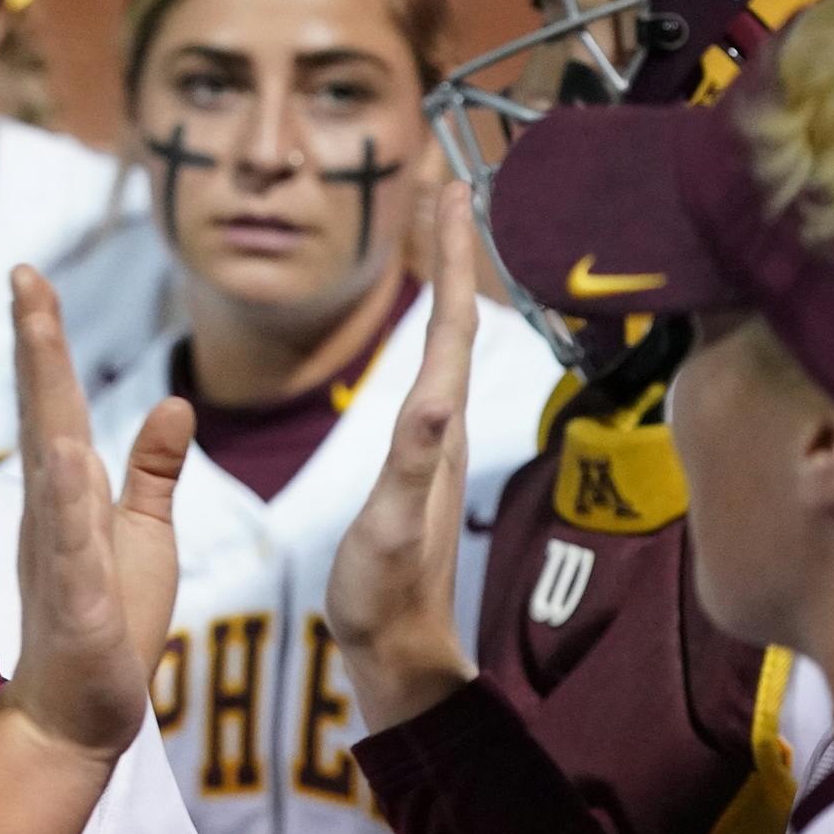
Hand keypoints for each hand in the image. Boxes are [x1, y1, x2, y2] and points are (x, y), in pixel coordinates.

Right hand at [0, 266, 194, 761]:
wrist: (78, 717)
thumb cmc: (111, 624)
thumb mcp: (145, 534)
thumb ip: (153, 470)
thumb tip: (174, 401)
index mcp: (71, 491)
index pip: (59, 400)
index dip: (46, 338)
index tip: (31, 276)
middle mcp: (53, 509)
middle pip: (45, 411)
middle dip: (36, 343)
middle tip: (23, 275)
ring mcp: (59, 551)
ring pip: (50, 461)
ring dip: (44, 398)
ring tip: (38, 334)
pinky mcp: (76, 600)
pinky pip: (72, 542)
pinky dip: (68, 500)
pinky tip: (67, 456)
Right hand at [326, 182, 480, 731]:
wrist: (398, 650)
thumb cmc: (384, 595)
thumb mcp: (391, 528)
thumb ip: (411, 463)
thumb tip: (434, 398)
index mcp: (434, 429)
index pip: (446, 322)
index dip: (447, 254)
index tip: (449, 188)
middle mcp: (443, 424)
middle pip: (450, 315)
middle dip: (447, 247)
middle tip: (443, 183)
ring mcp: (433, 442)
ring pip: (442, 338)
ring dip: (439, 279)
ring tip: (431, 231)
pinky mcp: (417, 459)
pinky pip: (425, 370)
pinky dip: (423, 329)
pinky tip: (419, 327)